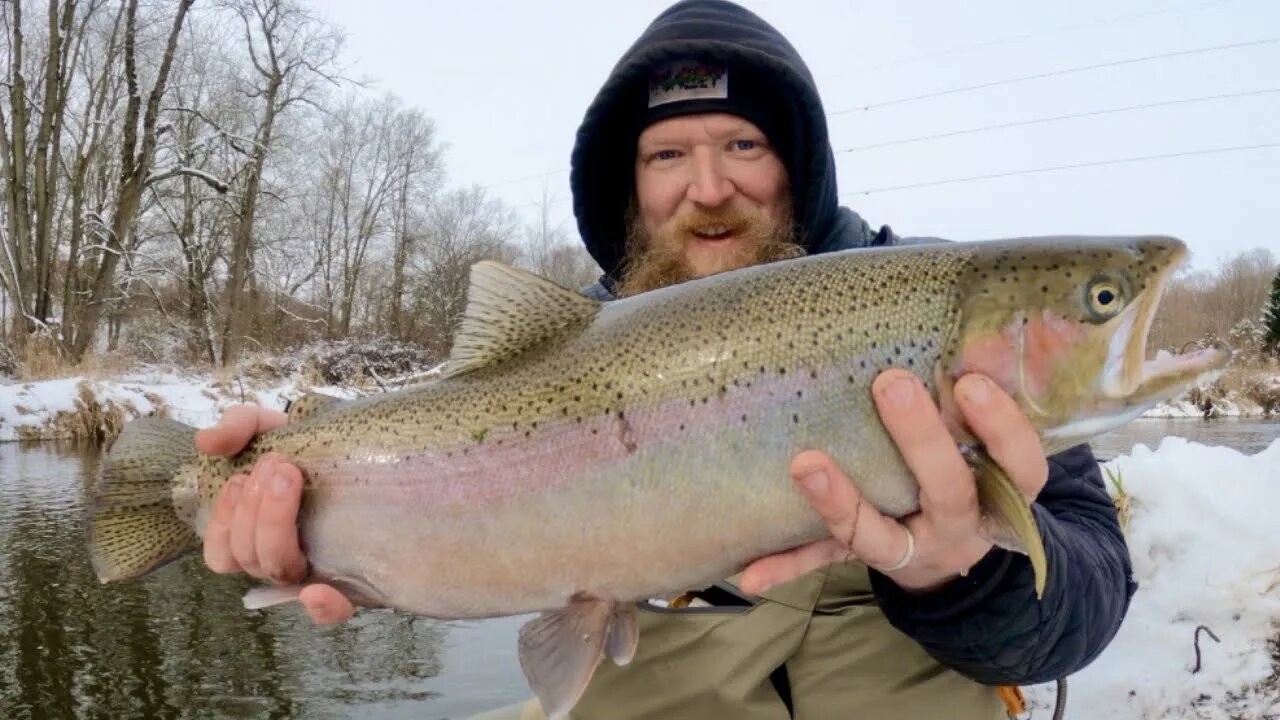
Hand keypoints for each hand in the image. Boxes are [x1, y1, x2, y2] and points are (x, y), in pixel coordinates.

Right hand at [196, 404, 355, 624]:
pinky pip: (333, 612)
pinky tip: (319, 590)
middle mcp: (282, 558)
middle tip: (279, 465)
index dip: (225, 521)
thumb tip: (206, 443)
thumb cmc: (308, 445)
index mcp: (254, 535)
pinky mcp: (355, 580)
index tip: (241, 477)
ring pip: (280, 572)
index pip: (222, 554)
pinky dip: (322, 608)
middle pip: (252, 558)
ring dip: (275, 528)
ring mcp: (317, 570)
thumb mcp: (271, 428)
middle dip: (257, 509)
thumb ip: (236, 428)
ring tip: (289, 476)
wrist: (363, 447)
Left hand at [739, 369, 1048, 594]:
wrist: (952, 554)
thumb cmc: (971, 470)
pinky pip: (823, 560)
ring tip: (805, 465)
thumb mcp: (992, 444)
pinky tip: (749, 573)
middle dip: (921, 440)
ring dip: (840, 503)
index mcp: (1001, 491)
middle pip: (948, 491)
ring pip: (877, 536)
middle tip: (890, 383)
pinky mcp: (863, 556)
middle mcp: (959, 526)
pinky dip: (786, 566)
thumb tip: (989, 326)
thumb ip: (981, 398)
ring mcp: (909, 548)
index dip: (1000, 427)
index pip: (1019, 462)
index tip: (970, 382)